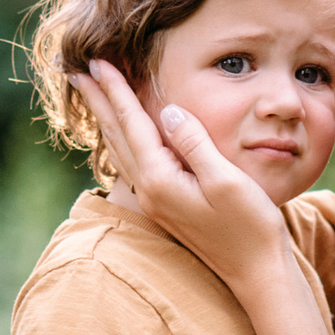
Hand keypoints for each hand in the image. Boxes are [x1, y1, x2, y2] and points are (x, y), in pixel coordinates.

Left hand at [70, 60, 288, 285]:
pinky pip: (135, 165)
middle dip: (99, 102)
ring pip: (122, 152)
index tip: (96, 61)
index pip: (132, 124)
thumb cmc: (250, 228)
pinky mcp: (168, 209)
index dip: (116, 90)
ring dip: (106, 121)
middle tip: (77, 70)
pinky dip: (123, 142)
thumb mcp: (226, 180)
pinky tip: (123, 138)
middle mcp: (150, 192)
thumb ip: (194, 143)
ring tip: (92, 97)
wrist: (258, 274)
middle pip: (117, 136)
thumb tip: (169, 111)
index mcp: (161, 180)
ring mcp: (156, 202)